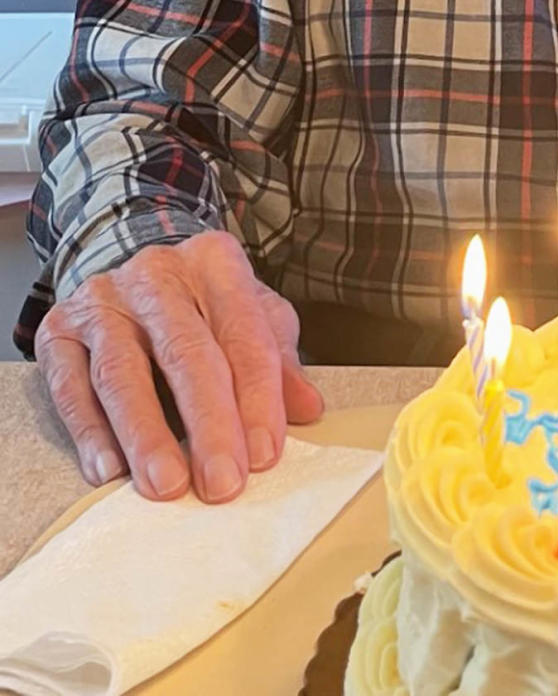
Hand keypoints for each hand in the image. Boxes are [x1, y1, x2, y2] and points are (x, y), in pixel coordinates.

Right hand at [34, 229, 322, 502]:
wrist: (131, 267)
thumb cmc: (204, 303)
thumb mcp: (252, 314)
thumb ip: (279, 360)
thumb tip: (309, 410)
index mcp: (214, 262)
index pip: (243, 331)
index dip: (258, 396)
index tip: (266, 455)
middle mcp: (155, 275)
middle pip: (185, 352)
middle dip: (207, 422)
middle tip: (222, 483)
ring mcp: (102, 300)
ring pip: (122, 372)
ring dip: (146, 435)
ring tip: (167, 486)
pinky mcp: (57, 329)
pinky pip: (71, 386)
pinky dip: (89, 432)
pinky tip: (109, 472)